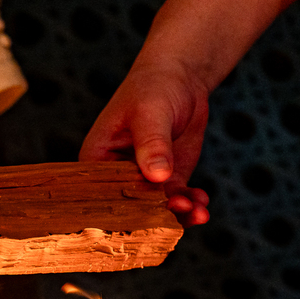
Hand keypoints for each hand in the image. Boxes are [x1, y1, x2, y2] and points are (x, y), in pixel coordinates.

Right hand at [79, 61, 210, 225]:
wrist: (180, 79)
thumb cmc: (152, 88)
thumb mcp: (150, 112)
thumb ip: (152, 144)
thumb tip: (158, 176)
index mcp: (97, 160)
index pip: (102, 193)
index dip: (122, 210)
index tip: (143, 219)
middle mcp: (117, 175)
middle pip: (131, 206)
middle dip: (156, 215)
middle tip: (180, 209)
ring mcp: (144, 179)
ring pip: (157, 207)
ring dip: (178, 213)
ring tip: (198, 211)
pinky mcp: (167, 179)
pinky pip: (176, 199)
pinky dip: (190, 204)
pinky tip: (202, 205)